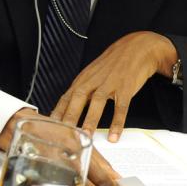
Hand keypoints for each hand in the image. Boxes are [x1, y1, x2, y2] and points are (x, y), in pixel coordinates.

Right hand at [0, 108, 121, 185]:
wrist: (15, 123)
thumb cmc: (46, 129)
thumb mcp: (72, 137)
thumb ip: (93, 155)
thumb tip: (111, 174)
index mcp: (77, 141)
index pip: (100, 167)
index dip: (110, 182)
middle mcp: (66, 152)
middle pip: (90, 181)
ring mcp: (53, 162)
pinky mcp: (40, 170)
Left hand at [51, 32, 176, 140]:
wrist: (136, 48)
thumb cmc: (112, 65)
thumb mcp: (92, 75)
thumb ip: (82, 91)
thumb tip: (68, 110)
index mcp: (83, 80)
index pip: (66, 97)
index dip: (58, 112)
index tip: (50, 127)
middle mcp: (93, 81)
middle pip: (78, 99)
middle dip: (70, 117)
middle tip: (64, 134)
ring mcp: (109, 83)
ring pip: (98, 103)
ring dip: (91, 120)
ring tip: (86, 136)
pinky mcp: (125, 87)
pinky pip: (121, 107)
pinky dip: (117, 122)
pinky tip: (114, 135)